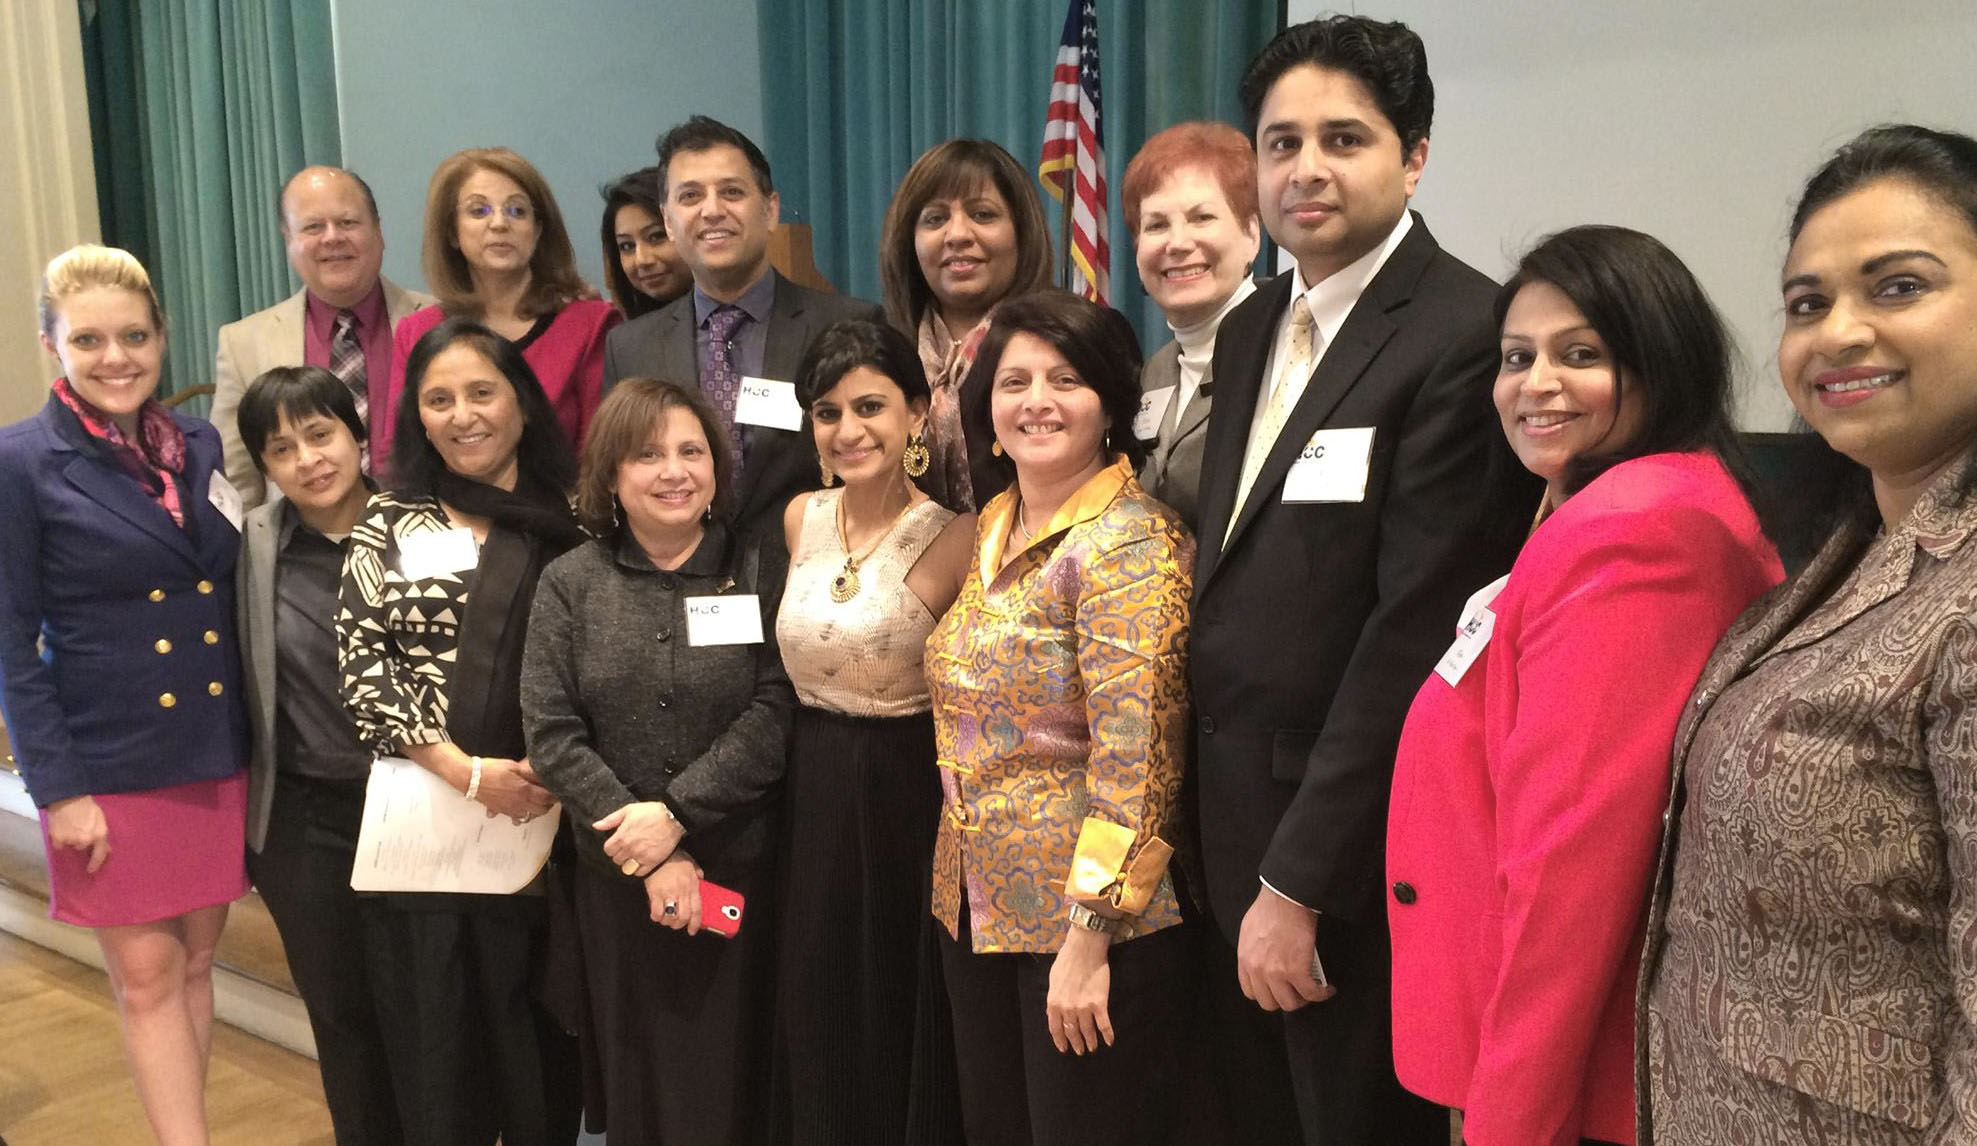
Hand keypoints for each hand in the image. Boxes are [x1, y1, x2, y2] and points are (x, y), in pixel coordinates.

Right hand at [46, 795, 108, 873]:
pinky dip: (58, 839)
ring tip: (69, 826)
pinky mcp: (58, 840)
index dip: (96, 863)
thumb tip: (106, 848)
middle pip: (82, 847)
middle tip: (78, 830)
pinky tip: (60, 828)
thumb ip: (101, 834)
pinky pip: (58, 844)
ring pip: (70, 845)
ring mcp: (71, 841)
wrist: (68, 798)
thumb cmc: (87, 805)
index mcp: (99, 835)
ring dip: (70, 839)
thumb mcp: (100, 818)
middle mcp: (86, 841)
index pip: (100, 854)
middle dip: (81, 841)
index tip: (91, 870)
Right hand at [404, 743, 553, 821]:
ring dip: (536, 811)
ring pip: (530, 816)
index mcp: (524, 791)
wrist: (470, 779)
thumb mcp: (513, 766)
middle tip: (550, 796)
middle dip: (548, 804)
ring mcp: (510, 810)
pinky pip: (517, 817)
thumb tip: (542, 775)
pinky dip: (523, 815)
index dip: (555, 795)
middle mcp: (519, 803)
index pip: (547, 798)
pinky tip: (522, 808)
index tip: (558, 791)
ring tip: (538, 802)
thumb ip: (529, 773)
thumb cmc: (491, 769)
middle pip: (541, 810)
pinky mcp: (502, 811)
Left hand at [594, 801, 683, 871]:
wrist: (672, 817)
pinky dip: (639, 869)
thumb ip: (610, 820)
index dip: (612, 846)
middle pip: (616, 860)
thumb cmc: (651, 812)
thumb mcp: (628, 810)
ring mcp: (641, 856)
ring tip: (634, 856)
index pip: (608, 850)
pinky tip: (642, 861)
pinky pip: (639, 873)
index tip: (618, 843)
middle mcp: (629, 848)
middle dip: (620, 854)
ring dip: (628, 863)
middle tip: (627, 848)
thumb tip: (596, 826)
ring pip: (626, 868)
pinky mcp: (652, 861)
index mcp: (622, 836)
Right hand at [643, 852, 701, 932]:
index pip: (697, 909)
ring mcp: (668, 893)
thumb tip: (701, 879)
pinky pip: (657, 912)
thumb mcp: (691, 864)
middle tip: (677, 925)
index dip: (695, 923)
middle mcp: (682, 891)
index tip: (692, 930)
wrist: (659, 853)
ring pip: (671, 916)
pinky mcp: (655, 893)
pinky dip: (657, 917)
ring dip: (668, 922)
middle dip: (680, 924)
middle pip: (684, 916)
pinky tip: (657, 915)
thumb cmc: (675, 858)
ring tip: (666, 920)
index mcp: (692, 886)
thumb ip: (697, 873)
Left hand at [1046, 925, 1113, 1054]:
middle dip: (1076, 1044)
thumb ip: (1052, 999)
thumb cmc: (1067, 961)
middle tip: (1079, 1051)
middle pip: (1072, 1032)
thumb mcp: (1053, 980)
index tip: (1063, 1048)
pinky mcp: (1099, 1003)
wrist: (1084, 949)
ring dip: (1090, 1042)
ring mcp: (1084, 1007)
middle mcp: (1068, 1009)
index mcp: (1054, 1003)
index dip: (1060, 1041)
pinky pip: (1104, 1024)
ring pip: (1087, 1031)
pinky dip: (1107, 1035)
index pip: (1055, 1028)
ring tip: (1092, 1048)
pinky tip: (1109, 1042)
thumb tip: (1051, 1014)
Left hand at [1237, 886, 1333, 1011]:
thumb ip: (1253, 951)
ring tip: (1313, 991)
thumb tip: (1263, 959)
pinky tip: (1327, 990)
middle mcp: (1258, 970)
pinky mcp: (1297, 971)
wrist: (1286, 899)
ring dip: (1303, 1000)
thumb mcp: (1250, 932)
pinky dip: (1321, 994)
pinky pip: (1311, 993)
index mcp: (1246, 960)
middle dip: (1285, 999)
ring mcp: (1277, 973)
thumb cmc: (1271, 908)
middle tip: (1297, 992)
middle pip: (1270, 1003)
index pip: (1251, 992)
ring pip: (1290, 1003)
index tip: (1277, 991)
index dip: (1267, 994)